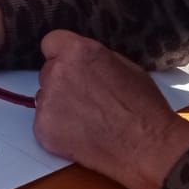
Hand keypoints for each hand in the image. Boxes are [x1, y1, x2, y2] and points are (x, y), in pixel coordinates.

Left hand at [31, 31, 188, 188]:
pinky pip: (44, 123)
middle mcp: (57, 72)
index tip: (69, 65)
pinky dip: (58, 129)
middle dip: (63, 83)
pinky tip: (81, 134)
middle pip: (48, 72)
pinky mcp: (42, 128)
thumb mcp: (125, 66)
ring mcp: (47, 101)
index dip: (61, 55)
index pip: (51, 42)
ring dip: (59, 106)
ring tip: (88, 120)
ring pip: (45, 98)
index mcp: (78, 51)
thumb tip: (84, 62)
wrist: (146, 146)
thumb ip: (95, 59)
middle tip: (86, 99)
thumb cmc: (143, 108)